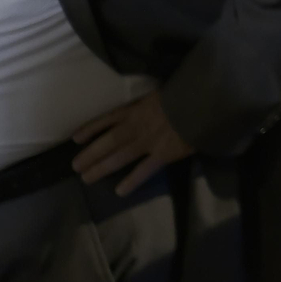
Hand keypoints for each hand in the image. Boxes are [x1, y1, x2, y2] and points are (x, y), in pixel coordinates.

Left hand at [72, 91, 194, 196]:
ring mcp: (149, 142)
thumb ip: (152, 101)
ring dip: (102, 168)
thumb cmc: (186, 92)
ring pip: (120, 157)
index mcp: (138, 108)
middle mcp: (138, 126)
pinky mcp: (163, 155)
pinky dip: (132, 181)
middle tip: (75, 167)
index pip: (109, 118)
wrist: (205, 102)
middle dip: (91, 154)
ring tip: (86, 178)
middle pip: (109, 141)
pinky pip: (144, 170)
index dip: (91, 128)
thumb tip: (148, 105)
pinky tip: (120, 191)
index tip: (75, 138)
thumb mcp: (163, 90)